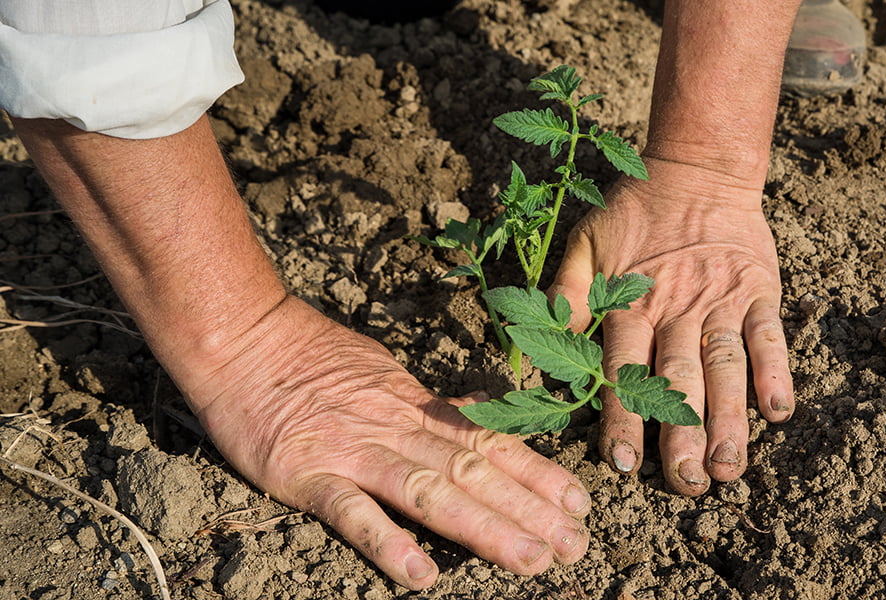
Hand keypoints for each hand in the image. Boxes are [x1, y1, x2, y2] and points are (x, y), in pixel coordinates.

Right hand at [184, 296, 590, 588]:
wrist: (243, 338)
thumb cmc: (311, 357)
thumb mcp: (386, 373)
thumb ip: (430, 405)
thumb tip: (477, 414)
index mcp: (417, 407)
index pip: (491, 441)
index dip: (539, 473)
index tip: (581, 502)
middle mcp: (397, 429)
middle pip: (476, 472)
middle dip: (530, 511)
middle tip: (576, 546)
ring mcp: (355, 452)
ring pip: (432, 492)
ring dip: (485, 528)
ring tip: (528, 561)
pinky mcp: (308, 474)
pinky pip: (353, 513)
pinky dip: (387, 544)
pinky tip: (420, 576)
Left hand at [549, 157, 793, 494]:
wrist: (697, 169)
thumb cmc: (635, 213)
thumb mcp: (585, 244)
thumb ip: (565, 296)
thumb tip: (537, 347)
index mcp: (631, 304)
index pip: (623, 369)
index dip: (622, 417)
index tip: (623, 464)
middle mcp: (677, 308)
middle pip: (678, 379)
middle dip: (682, 435)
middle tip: (686, 483)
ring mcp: (721, 301)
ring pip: (724, 367)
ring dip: (729, 420)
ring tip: (730, 467)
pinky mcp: (758, 291)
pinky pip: (769, 335)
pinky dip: (776, 371)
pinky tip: (779, 412)